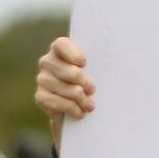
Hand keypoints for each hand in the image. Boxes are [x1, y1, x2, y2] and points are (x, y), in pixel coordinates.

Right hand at [35, 37, 95, 152]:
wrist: (77, 104)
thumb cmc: (91, 80)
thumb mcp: (95, 70)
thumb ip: (98, 63)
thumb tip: (118, 62)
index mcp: (60, 49)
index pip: (62, 44)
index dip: (73, 54)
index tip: (84, 63)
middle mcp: (48, 62)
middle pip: (67, 71)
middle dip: (83, 82)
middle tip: (93, 90)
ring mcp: (43, 79)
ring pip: (64, 88)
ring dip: (80, 99)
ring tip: (91, 106)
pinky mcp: (40, 96)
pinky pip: (56, 102)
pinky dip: (71, 109)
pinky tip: (80, 112)